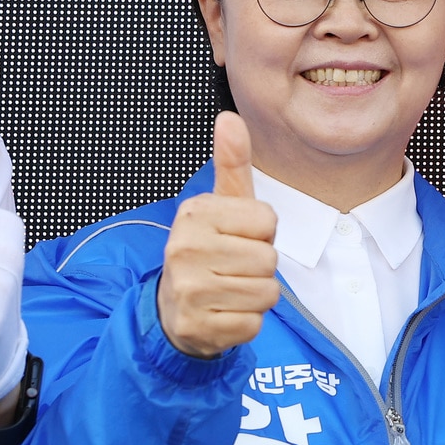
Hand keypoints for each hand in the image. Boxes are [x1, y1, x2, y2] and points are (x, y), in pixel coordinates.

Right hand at [156, 112, 278, 358]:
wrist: (175, 309)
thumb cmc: (211, 248)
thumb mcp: (223, 204)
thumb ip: (232, 162)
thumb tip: (230, 117)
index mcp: (194, 214)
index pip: (267, 220)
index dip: (262, 231)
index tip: (238, 236)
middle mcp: (184, 249)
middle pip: (269, 258)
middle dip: (260, 266)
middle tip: (233, 267)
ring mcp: (188, 291)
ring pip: (266, 291)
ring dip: (256, 294)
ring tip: (230, 288)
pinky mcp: (198, 327)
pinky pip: (254, 323)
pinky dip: (247, 322)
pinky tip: (224, 312)